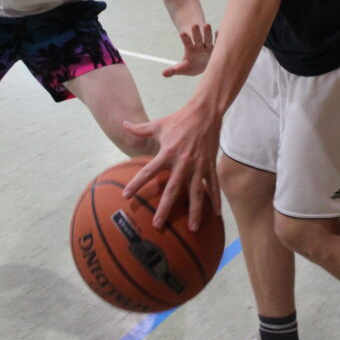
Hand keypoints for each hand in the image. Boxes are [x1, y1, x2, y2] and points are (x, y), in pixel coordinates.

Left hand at [122, 102, 222, 230]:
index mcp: (167, 153)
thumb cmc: (180, 118)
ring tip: (193, 228)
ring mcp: (198, 166)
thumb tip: (123, 124)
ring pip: (196, 193)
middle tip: (158, 224)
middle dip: (164, 208)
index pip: (148, 171)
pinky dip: (215, 200)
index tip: (126, 197)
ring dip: (195, 211)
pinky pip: (214, 186)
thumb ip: (140, 129)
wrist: (205, 112)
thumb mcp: (158, 124)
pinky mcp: (210, 166)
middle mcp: (183, 163)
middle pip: (172, 190)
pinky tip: (216, 215)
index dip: (136, 184)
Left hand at [163, 23, 213, 76]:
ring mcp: (208, 47)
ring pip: (207, 39)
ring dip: (207, 32)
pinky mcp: (216, 50)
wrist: (203, 66)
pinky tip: (218, 31)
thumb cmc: (191, 66)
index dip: (185, 38)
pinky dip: (218, 37)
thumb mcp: (182, 68)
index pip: (187, 43)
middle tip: (194, 25)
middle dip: (196, 32)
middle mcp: (199, 46)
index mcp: (190, 49)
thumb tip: (163, 74)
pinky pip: (217, 43)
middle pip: (197, 38)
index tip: (182, 33)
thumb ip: (174, 69)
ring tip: (206, 25)